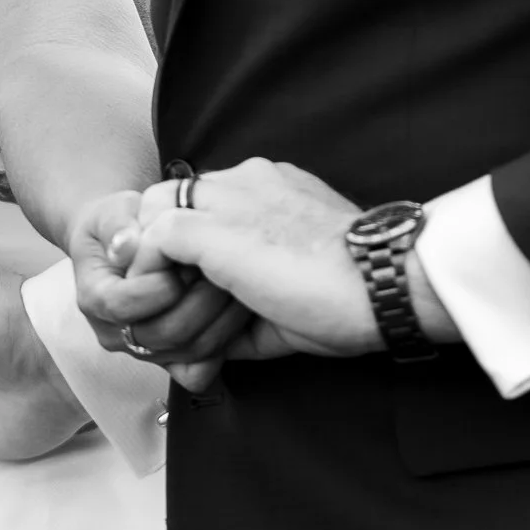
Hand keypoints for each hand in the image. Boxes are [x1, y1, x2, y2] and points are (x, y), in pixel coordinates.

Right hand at [69, 188, 247, 393]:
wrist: (125, 245)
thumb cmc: (119, 227)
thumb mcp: (113, 212)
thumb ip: (118, 225)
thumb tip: (127, 244)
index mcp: (94, 299)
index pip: (124, 304)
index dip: (161, 283)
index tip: (187, 256)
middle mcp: (115, 333)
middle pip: (162, 333)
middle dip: (200, 300)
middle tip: (222, 268)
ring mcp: (143, 351)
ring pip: (188, 353)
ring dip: (221, 320)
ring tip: (236, 283)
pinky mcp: (170, 361)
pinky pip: (199, 372)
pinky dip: (222, 348)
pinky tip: (234, 315)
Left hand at [127, 159, 461, 364]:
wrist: (381, 286)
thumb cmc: (353, 298)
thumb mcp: (291, 298)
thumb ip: (248, 308)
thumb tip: (215, 349)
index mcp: (273, 189)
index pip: (206, 201)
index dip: (190, 244)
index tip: (194, 287)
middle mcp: (247, 181)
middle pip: (172, 198)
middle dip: (161, 244)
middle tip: (166, 293)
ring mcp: (227, 200)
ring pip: (155, 211)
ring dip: (152, 260)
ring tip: (163, 304)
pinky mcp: (211, 228)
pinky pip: (150, 240)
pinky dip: (148, 274)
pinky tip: (165, 304)